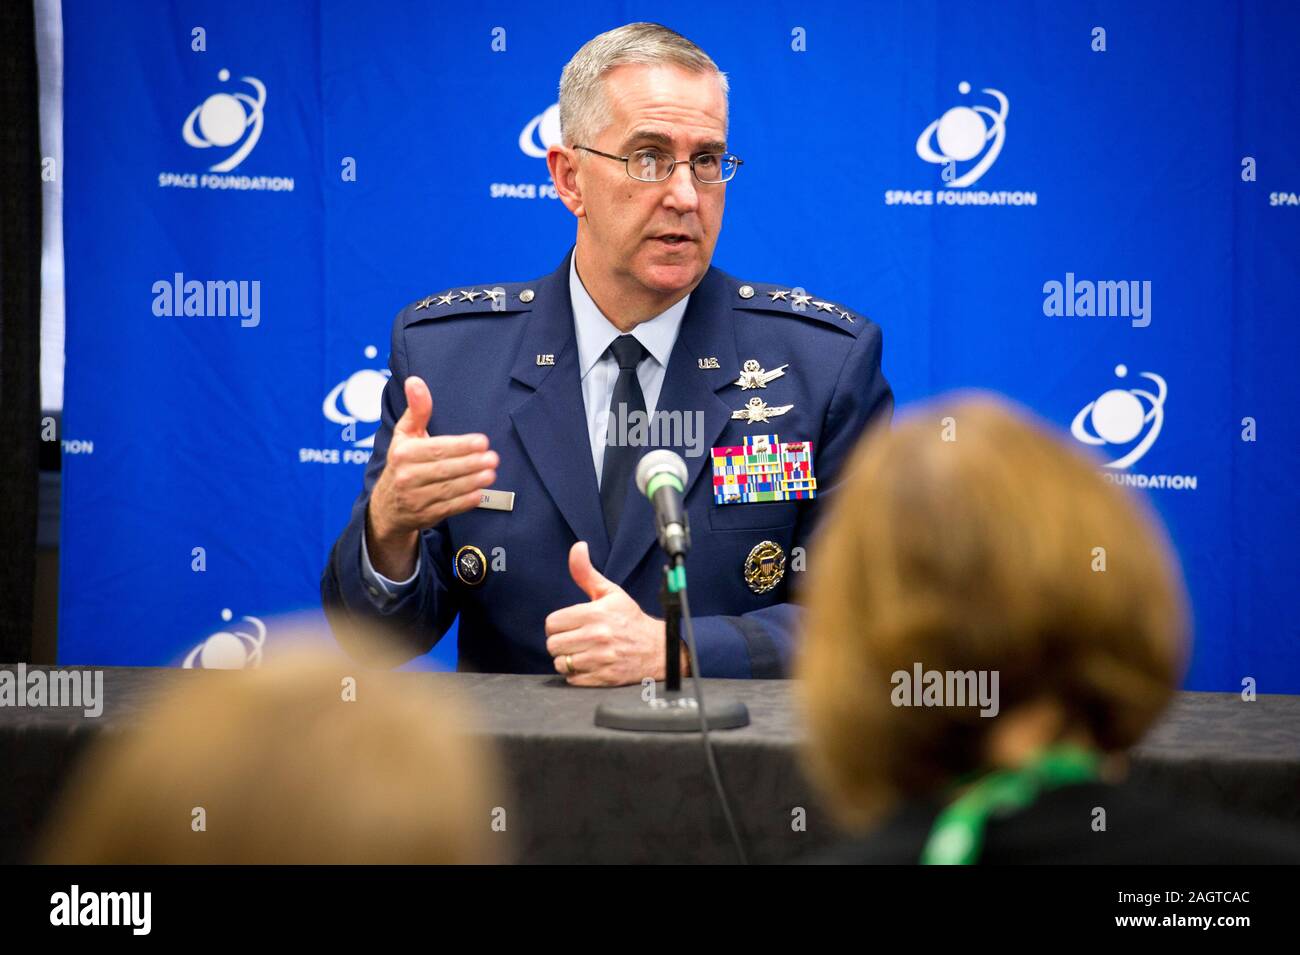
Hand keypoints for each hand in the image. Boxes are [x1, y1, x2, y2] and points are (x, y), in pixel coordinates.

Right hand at [367, 376, 497, 578]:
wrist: (387, 506)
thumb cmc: (402, 463)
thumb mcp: (405, 434)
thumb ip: (416, 409)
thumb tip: (415, 381)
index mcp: (403, 454)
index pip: (436, 449)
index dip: (460, 446)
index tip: (482, 441)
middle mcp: (407, 477)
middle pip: (444, 470)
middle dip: (471, 464)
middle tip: (493, 458)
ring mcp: (415, 499)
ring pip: (448, 490)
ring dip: (472, 482)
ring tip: (491, 473)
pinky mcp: (425, 516)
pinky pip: (448, 508)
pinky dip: (465, 502)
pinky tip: (480, 493)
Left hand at [546, 541, 684, 686]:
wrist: (658, 649)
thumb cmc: (631, 620)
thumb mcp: (611, 592)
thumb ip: (587, 572)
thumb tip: (577, 547)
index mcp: (595, 614)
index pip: (552, 623)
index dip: (557, 624)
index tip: (569, 625)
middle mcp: (597, 637)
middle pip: (552, 645)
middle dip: (561, 642)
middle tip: (575, 639)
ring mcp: (600, 659)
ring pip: (561, 663)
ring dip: (568, 659)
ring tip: (582, 652)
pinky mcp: (603, 678)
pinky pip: (572, 679)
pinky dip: (577, 674)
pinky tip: (589, 664)